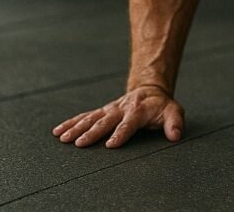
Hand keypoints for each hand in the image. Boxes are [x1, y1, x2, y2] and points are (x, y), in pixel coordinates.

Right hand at [52, 85, 183, 148]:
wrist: (149, 90)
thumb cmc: (161, 106)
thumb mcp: (173, 111)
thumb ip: (174, 123)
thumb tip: (175, 136)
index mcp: (138, 111)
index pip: (129, 124)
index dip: (120, 133)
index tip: (110, 144)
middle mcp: (121, 109)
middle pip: (106, 121)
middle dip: (93, 132)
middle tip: (80, 143)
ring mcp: (109, 109)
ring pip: (91, 118)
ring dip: (77, 128)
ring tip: (63, 138)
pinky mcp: (102, 111)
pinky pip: (85, 116)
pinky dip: (71, 123)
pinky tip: (58, 131)